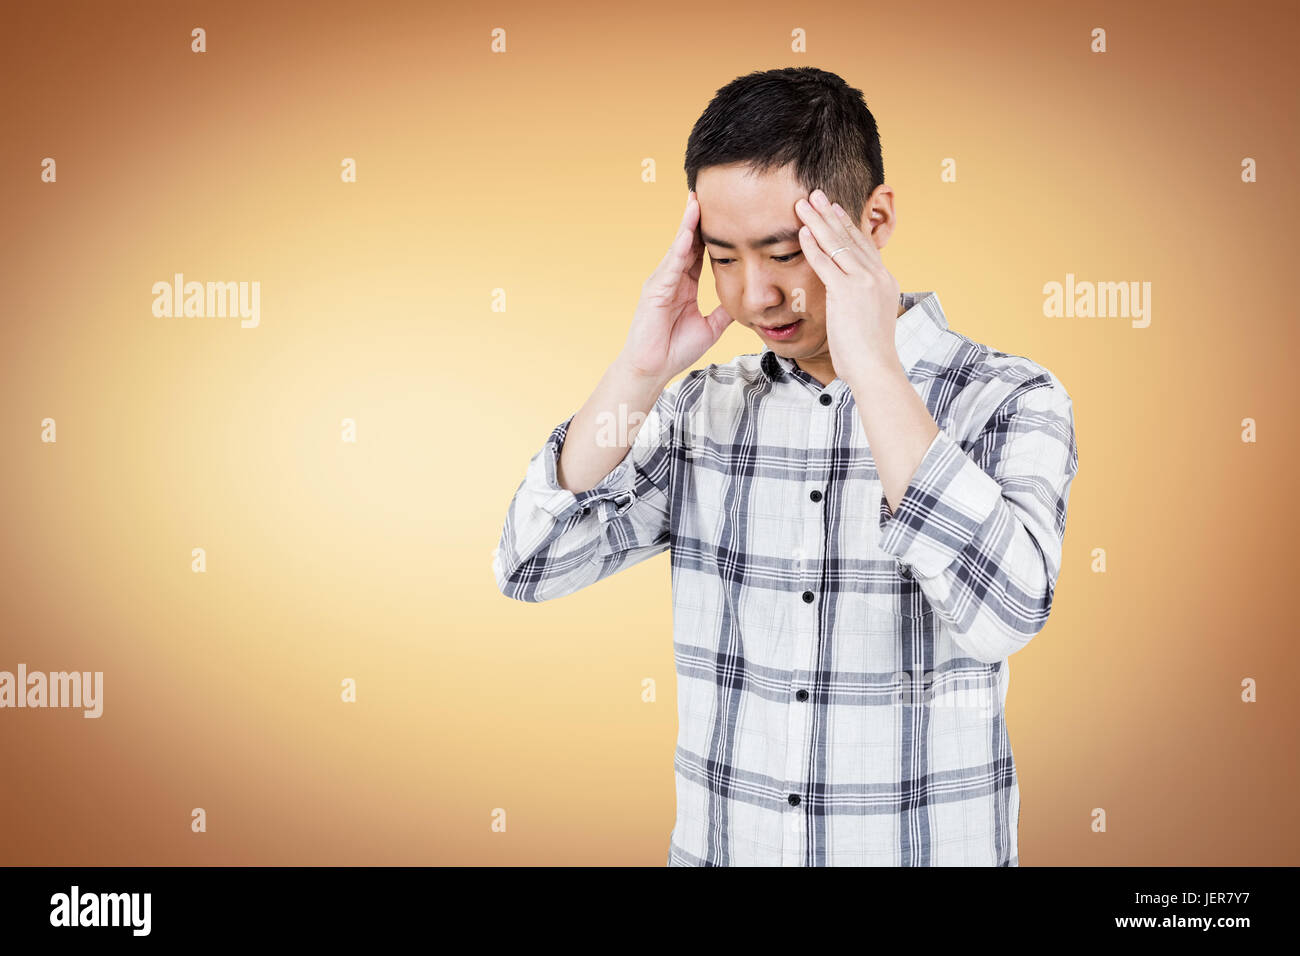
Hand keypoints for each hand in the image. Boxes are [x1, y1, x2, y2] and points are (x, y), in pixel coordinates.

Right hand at [618, 191, 734, 382]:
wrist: (653, 369)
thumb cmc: (674, 350)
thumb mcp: (710, 328)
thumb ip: (723, 312)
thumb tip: (744, 303)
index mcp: (684, 286)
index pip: (700, 252)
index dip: (711, 232)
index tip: (723, 212)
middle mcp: (671, 279)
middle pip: (688, 242)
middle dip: (697, 218)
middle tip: (706, 191)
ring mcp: (661, 282)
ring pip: (678, 248)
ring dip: (688, 224)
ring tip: (696, 201)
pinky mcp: (654, 291)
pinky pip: (670, 265)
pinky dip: (680, 248)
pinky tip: (689, 232)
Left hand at [794, 188, 901, 385]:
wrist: (876, 369)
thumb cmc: (868, 355)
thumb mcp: (869, 321)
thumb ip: (860, 304)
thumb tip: (850, 304)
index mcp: (885, 282)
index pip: (863, 246)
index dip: (847, 226)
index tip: (835, 210)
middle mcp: (877, 276)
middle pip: (851, 238)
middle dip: (831, 214)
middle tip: (817, 194)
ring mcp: (864, 281)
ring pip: (837, 244)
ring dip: (818, 221)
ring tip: (804, 203)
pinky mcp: (848, 290)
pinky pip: (826, 262)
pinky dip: (812, 245)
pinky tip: (801, 231)